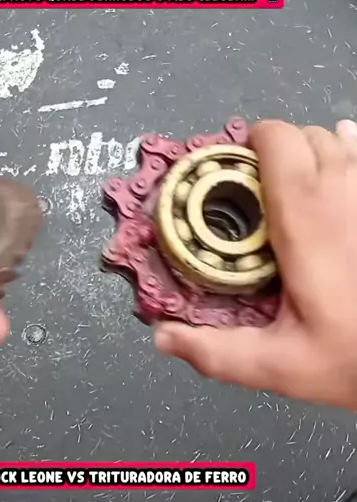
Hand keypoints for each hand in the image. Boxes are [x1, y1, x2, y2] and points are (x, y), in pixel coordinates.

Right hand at [155, 119, 356, 409]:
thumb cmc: (354, 357)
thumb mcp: (280, 367)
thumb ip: (217, 353)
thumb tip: (163, 337)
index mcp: (306, 218)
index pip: (277, 139)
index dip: (252, 146)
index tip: (237, 176)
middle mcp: (344, 191)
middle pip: (306, 134)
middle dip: (279, 153)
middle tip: (263, 195)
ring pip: (339, 141)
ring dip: (314, 155)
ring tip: (300, 193)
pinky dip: (350, 153)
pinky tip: (342, 181)